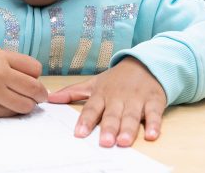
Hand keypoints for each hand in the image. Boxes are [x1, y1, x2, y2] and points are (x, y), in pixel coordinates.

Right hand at [0, 49, 47, 116]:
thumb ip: (20, 64)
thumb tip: (39, 81)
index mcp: (2, 61)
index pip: (35, 69)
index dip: (36, 74)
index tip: (33, 78)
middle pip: (34, 90)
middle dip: (41, 94)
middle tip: (40, 95)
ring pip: (25, 106)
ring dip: (29, 104)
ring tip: (23, 100)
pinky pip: (10, 114)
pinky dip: (13, 110)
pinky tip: (7, 103)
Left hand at [47, 56, 166, 147]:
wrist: (145, 63)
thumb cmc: (117, 78)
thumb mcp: (94, 83)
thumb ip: (72, 92)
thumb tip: (50, 99)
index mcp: (102, 93)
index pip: (92, 108)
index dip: (86, 121)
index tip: (79, 133)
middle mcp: (119, 97)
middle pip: (112, 114)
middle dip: (109, 128)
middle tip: (105, 142)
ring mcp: (137, 99)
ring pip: (132, 116)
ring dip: (128, 129)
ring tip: (124, 141)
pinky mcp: (154, 101)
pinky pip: (154, 114)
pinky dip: (154, 124)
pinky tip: (152, 135)